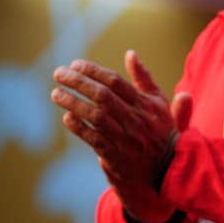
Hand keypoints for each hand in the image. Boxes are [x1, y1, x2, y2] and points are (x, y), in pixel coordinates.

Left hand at [51, 51, 185, 222]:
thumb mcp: (158, 102)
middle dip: (78, 82)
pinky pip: (94, 139)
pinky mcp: (116, 156)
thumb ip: (144, 78)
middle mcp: (137, 119)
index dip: (94, 71)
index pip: (116, 82)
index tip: (75, 64)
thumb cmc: (159, 130)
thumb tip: (130, 54)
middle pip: (103, 96)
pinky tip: (67, 117)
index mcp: (147, 104)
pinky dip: (79, 127)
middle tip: (59, 73)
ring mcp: (126, 138)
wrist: (166, 168)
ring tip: (56, 93)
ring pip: (96, 116)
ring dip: (73, 103)